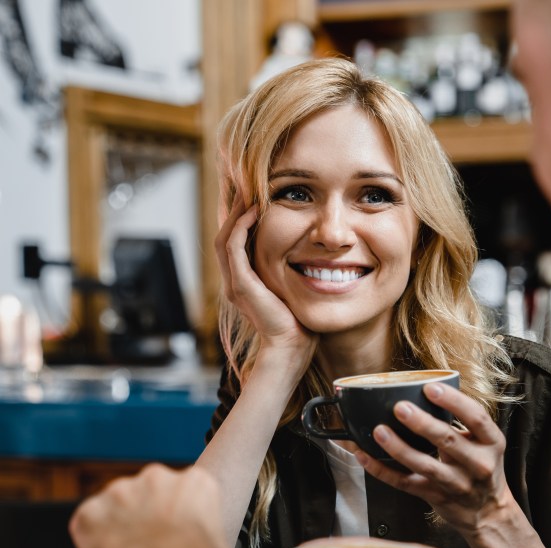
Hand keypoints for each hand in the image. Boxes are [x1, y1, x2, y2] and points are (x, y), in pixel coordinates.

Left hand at [69, 464, 239, 547]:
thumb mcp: (221, 543)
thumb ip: (208, 532)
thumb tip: (209, 547)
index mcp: (195, 481)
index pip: (183, 489)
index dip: (177, 512)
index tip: (174, 528)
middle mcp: (158, 477)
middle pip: (149, 491)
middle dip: (147, 512)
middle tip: (150, 541)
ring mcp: (122, 491)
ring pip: (117, 503)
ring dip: (120, 523)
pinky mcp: (92, 510)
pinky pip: (89, 521)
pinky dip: (94, 537)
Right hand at [215, 194, 316, 362]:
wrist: (291, 347)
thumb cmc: (298, 322)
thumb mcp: (293, 290)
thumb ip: (292, 272)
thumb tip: (312, 254)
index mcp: (245, 282)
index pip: (236, 242)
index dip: (241, 218)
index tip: (254, 196)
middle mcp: (235, 281)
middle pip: (225, 235)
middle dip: (233, 210)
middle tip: (244, 185)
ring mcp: (235, 283)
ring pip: (225, 237)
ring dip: (234, 213)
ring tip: (246, 192)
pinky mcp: (241, 285)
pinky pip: (234, 248)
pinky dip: (241, 227)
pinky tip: (253, 211)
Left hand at [356, 382, 512, 535]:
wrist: (488, 513)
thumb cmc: (481, 467)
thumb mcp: (485, 442)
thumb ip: (463, 421)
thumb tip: (426, 391)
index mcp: (491, 442)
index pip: (476, 417)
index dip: (454, 401)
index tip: (431, 388)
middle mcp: (477, 464)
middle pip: (448, 440)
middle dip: (422, 423)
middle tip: (400, 407)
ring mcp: (456, 484)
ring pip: (425, 465)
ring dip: (399, 448)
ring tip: (380, 431)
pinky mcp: (435, 497)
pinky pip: (405, 483)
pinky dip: (382, 470)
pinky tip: (365, 456)